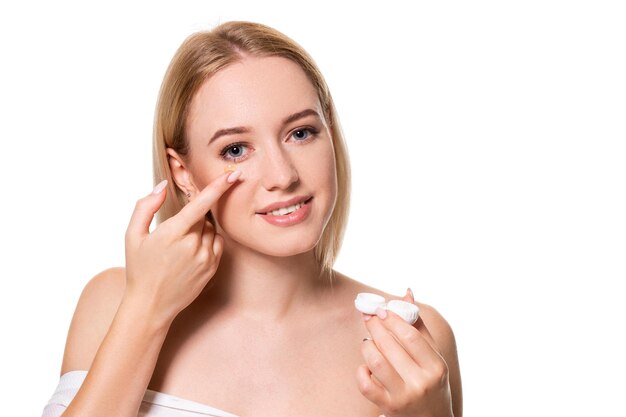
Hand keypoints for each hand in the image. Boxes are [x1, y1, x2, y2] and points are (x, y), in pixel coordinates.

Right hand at [123, 172, 238, 325]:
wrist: (151, 305)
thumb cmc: (140, 268)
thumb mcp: (133, 235)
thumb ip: (146, 206)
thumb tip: (163, 186)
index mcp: (173, 233)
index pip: (201, 204)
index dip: (218, 187)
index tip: (233, 175)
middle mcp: (192, 245)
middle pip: (204, 217)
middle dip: (193, 217)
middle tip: (176, 232)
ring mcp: (205, 258)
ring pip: (211, 230)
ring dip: (200, 230)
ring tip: (180, 247)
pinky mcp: (212, 268)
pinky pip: (217, 244)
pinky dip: (208, 242)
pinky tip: (191, 252)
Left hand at [357, 290, 453, 416]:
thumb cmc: (431, 381)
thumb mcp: (433, 356)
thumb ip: (419, 325)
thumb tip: (407, 293)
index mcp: (435, 367)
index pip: (410, 336)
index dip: (392, 319)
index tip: (381, 309)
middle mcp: (421, 383)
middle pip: (390, 346)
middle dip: (375, 327)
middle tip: (368, 316)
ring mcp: (403, 397)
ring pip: (376, 362)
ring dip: (367, 346)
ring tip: (368, 340)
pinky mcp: (388, 407)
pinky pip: (366, 385)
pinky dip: (361, 371)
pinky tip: (366, 365)